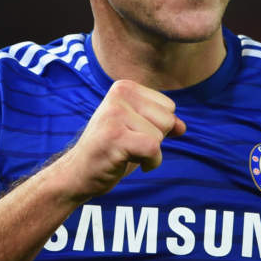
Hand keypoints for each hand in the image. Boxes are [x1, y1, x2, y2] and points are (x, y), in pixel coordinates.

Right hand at [47, 79, 185, 203]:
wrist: (78, 173)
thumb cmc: (110, 150)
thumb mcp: (138, 130)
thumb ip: (161, 123)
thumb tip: (182, 126)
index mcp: (124, 87)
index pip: (168, 107)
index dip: (157, 127)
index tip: (132, 133)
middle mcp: (119, 95)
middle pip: (168, 120)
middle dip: (155, 139)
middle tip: (127, 145)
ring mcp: (115, 114)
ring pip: (160, 136)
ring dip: (149, 153)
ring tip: (124, 152)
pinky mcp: (115, 136)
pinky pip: (153, 149)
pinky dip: (150, 162)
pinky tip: (128, 162)